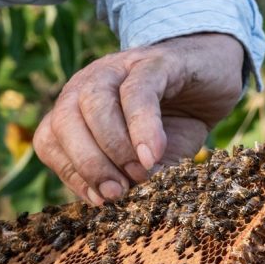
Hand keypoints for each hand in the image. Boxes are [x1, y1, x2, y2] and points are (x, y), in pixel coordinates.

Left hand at [33, 32, 244, 203]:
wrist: (215, 78)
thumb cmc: (174, 123)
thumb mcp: (146, 160)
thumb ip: (127, 178)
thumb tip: (118, 201)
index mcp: (76, 108)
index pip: (49, 140)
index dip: (70, 174)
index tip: (100, 199)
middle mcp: (89, 83)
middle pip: (63, 121)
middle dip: (87, 164)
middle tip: (117, 192)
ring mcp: (120, 67)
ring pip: (94, 103)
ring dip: (113, 147)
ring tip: (140, 174)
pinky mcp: (155, 61)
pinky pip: (138, 91)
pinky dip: (141, 127)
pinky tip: (152, 154)